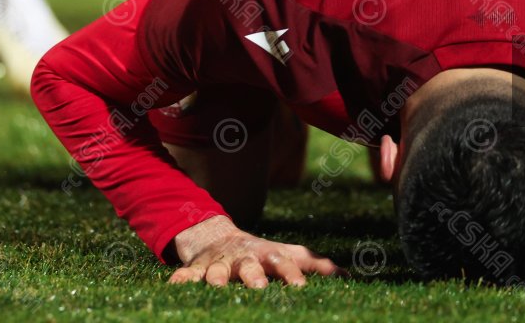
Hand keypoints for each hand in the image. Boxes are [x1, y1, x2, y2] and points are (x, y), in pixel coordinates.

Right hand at [170, 215, 342, 287]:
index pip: (284, 264)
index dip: (293, 275)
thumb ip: (315, 264)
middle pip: (250, 267)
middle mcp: (245, 259)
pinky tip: (176, 284)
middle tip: (259, 288)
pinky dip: (181, 278)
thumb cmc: (262, 253)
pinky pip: (187, 274)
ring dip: (218, 278)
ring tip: (218, 286)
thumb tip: (348, 275)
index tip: (301, 288)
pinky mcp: (198, 268)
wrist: (219, 237)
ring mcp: (220, 263)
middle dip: (254, 277)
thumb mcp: (288, 254)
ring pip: (217, 271)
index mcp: (268, 255)